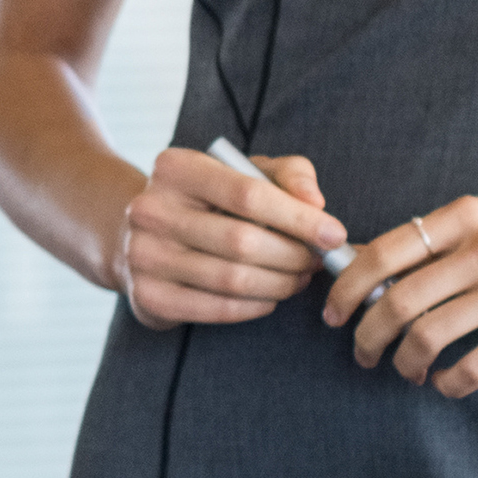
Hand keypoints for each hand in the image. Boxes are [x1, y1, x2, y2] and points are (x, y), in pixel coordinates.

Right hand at [114, 146, 338, 326]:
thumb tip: (315, 202)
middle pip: (242, 241)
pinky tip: (269, 297)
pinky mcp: (147, 296)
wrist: (142, 236)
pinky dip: (254, 307)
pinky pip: (215, 309)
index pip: (248, 194)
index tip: (335, 235)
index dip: (299, 218)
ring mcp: (143, 256)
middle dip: (292, 256)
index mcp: (176, 168)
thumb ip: (288, 174)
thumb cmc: (209, 201)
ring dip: (279, 284)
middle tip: (316, 262)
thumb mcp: (245, 172)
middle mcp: (150, 210)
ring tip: (298, 279)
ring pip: (232, 279)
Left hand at [324, 192, 477, 396]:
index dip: (345, 289)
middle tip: (362, 353)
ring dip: (403, 363)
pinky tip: (444, 382)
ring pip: (426, 337)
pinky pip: (469, 368)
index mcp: (468, 218)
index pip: (382, 253)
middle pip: (396, 302)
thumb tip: (370, 267)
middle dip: (366, 336)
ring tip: (405, 370)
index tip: (331, 313)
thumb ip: (441, 243)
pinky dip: (446, 383)